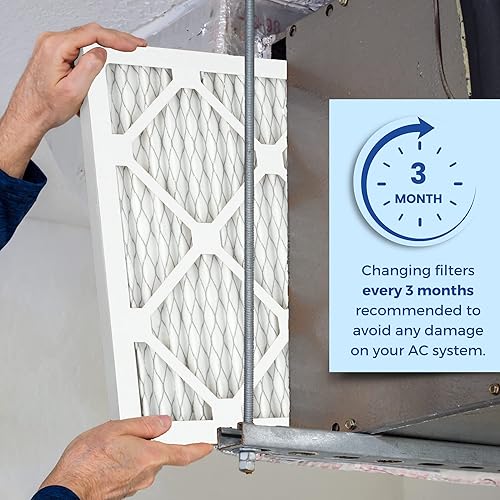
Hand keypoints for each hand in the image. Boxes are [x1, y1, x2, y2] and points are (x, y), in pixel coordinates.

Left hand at [0, 23, 146, 177]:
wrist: (29, 114)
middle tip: (134, 44)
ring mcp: (51, 46)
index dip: (116, 38)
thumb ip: (89, 68)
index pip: (92, 34)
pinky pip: (79, 45)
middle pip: (90, 32)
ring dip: (106, 43)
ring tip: (124, 48)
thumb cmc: (45, 106)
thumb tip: (102, 53)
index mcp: (55, 47)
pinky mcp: (54, 53)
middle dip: (116, 38)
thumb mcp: (73, 90)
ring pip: (86, 38)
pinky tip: (106, 52)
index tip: (131, 45)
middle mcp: (51, 42)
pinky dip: (95, 48)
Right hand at [39, 416, 212, 498]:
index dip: (199, 448)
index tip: (207, 444)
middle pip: (161, 453)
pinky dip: (127, 460)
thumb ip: (144, 425)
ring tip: (113, 444)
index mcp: (150, 456)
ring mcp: (136, 484)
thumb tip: (162, 422)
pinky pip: (133, 469)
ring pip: (145, 461)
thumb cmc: (87, 462)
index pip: (184, 453)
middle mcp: (147, 474)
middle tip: (133, 432)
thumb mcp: (117, 429)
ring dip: (136, 450)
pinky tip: (111, 455)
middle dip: (151, 440)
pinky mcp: (124, 488)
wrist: (68, 489)